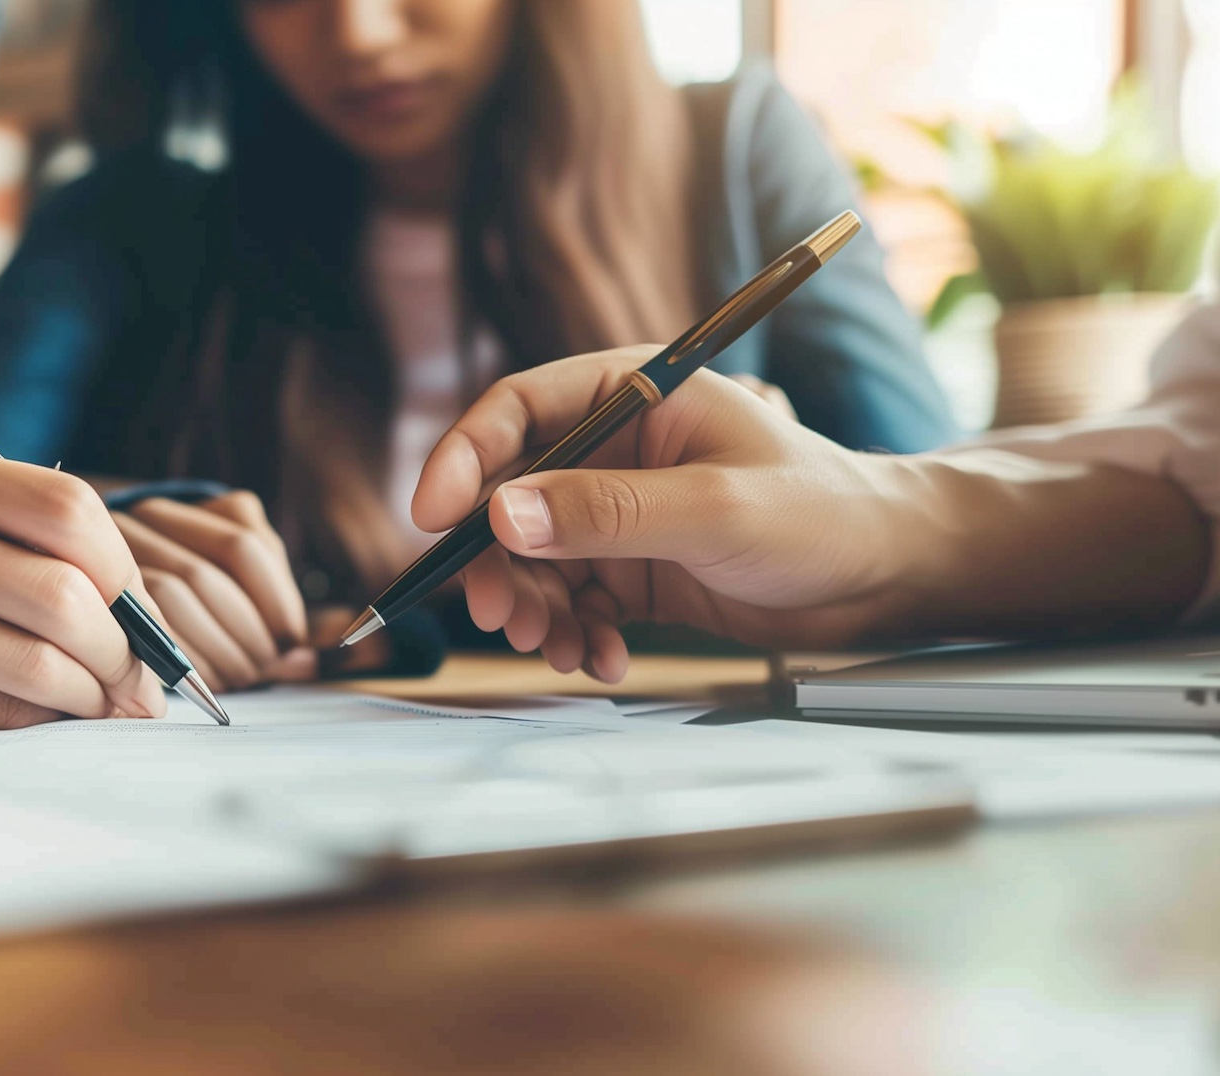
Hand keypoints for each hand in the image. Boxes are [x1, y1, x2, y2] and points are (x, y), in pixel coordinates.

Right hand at [0, 445, 170, 727]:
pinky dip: (42, 722)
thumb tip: (162, 646)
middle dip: (122, 651)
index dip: (128, 573)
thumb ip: (56, 555)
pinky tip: (48, 716)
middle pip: (61, 594)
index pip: (69, 509)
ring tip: (103, 705)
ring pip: (35, 663)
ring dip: (92, 697)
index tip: (146, 620)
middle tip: (139, 684)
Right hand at [113, 491, 314, 690]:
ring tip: (231, 678)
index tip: (290, 646)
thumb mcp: (262, 593)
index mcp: (228, 509)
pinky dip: (177, 652)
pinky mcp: (104, 578)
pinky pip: (143, 617)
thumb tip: (306, 664)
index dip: (273, 603)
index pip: (245, 549)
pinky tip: (197, 674)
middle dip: (236, 635)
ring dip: (206, 647)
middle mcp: (161, 513)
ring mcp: (121, 541)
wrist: (150, 576)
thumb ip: (284, 621)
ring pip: (167, 594)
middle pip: (204, 576)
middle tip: (256, 673)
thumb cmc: (225, 596)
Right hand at [411, 348, 929, 681]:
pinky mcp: (632, 567)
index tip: (431, 517)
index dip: (463, 458)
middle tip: (502, 619)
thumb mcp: (713, 509)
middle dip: (498, 562)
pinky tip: (602, 661)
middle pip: (511, 495)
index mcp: (633, 393)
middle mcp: (614, 448)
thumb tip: (502, 516)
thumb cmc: (824, 514)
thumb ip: (606, 513)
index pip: (517, 409)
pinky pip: (571, 600)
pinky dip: (573, 634)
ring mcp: (619, 511)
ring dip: (533, 607)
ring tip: (558, 650)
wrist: (890, 578)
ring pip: (533, 558)